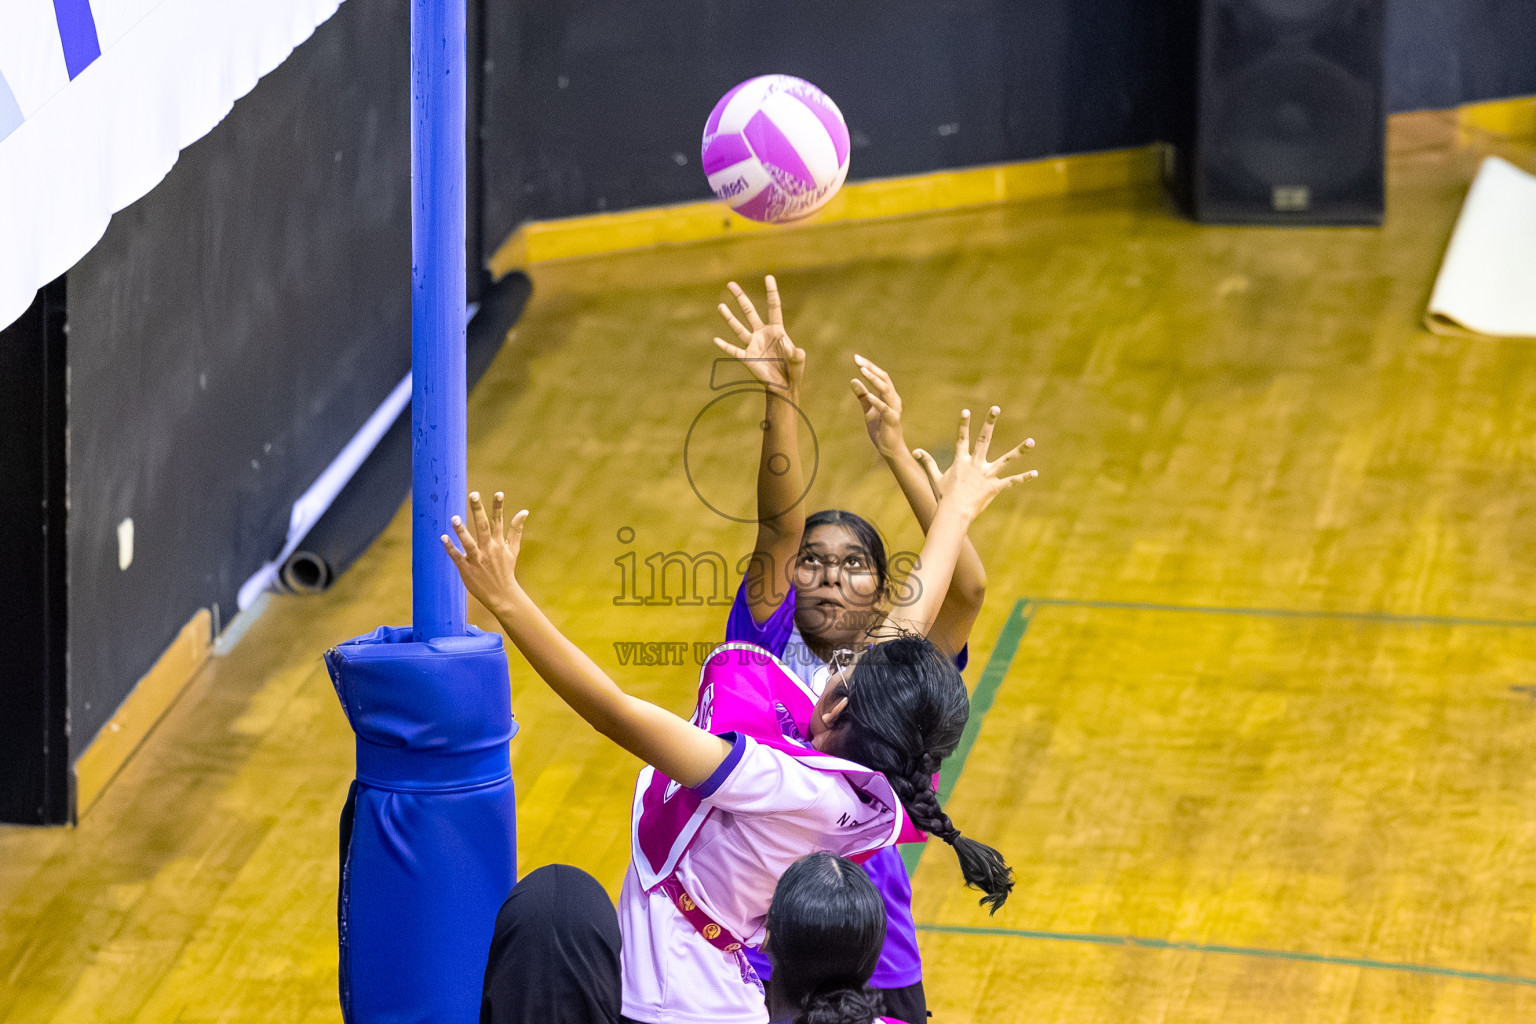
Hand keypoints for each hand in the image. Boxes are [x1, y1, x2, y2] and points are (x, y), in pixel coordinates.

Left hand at [441, 490, 527, 615]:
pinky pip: (457, 556)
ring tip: (454, 518)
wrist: (502, 596)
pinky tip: (443, 537)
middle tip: (473, 494)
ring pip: (468, 542)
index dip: (498, 507)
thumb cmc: (506, 570)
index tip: (499, 492)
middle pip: (483, 527)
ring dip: (461, 530)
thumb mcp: (513, 549)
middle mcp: (489, 549)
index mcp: (499, 543)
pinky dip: (450, 547)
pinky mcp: (467, 569)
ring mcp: (477, 559)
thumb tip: (524, 511)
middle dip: (478, 511)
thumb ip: (516, 530)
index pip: (499, 521)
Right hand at [713, 276, 804, 392]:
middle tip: (730, 283)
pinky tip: (716, 340)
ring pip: (739, 328)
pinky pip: (734, 350)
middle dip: (740, 297)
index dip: (771, 292)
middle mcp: (762, 333)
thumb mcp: (799, 360)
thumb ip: (796, 353)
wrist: (783, 386)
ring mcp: (753, 345)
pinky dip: (725, 346)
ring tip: (720, 305)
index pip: (773, 307)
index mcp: (776, 330)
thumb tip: (790, 348)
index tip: (768, 277)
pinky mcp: (747, 358)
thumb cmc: (793, 371)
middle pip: (749, 311)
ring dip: (729, 317)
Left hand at [850, 354, 905, 458]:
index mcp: (889, 395)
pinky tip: (868, 395)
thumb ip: (862, 396)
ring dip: (874, 380)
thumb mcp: (868, 409)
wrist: (889, 448)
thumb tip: (853, 380)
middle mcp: (893, 399)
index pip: (880, 376)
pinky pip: (885, 409)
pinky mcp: (892, 420)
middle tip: (858, 360)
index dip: (869, 366)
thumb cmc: (880, 428)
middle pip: (884, 378)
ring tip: (863, 371)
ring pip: (886, 390)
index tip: (856, 358)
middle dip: (871, 368)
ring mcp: (894, 409)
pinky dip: (877, 401)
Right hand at [913, 407, 1035, 520]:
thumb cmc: (944, 496)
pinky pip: (1011, 481)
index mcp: (961, 461)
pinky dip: (1023, 478)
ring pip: (1006, 459)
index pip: (961, 438)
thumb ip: (928, 462)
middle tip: (995, 408)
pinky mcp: (995, 487)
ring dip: (1019, 450)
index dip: (963, 424)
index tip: (966, 411)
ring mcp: (987, 475)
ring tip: (1031, 441)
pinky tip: (1035, 473)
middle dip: (989, 423)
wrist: (954, 513)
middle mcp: (976, 464)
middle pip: (984, 439)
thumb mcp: (935, 477)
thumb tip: (915, 451)